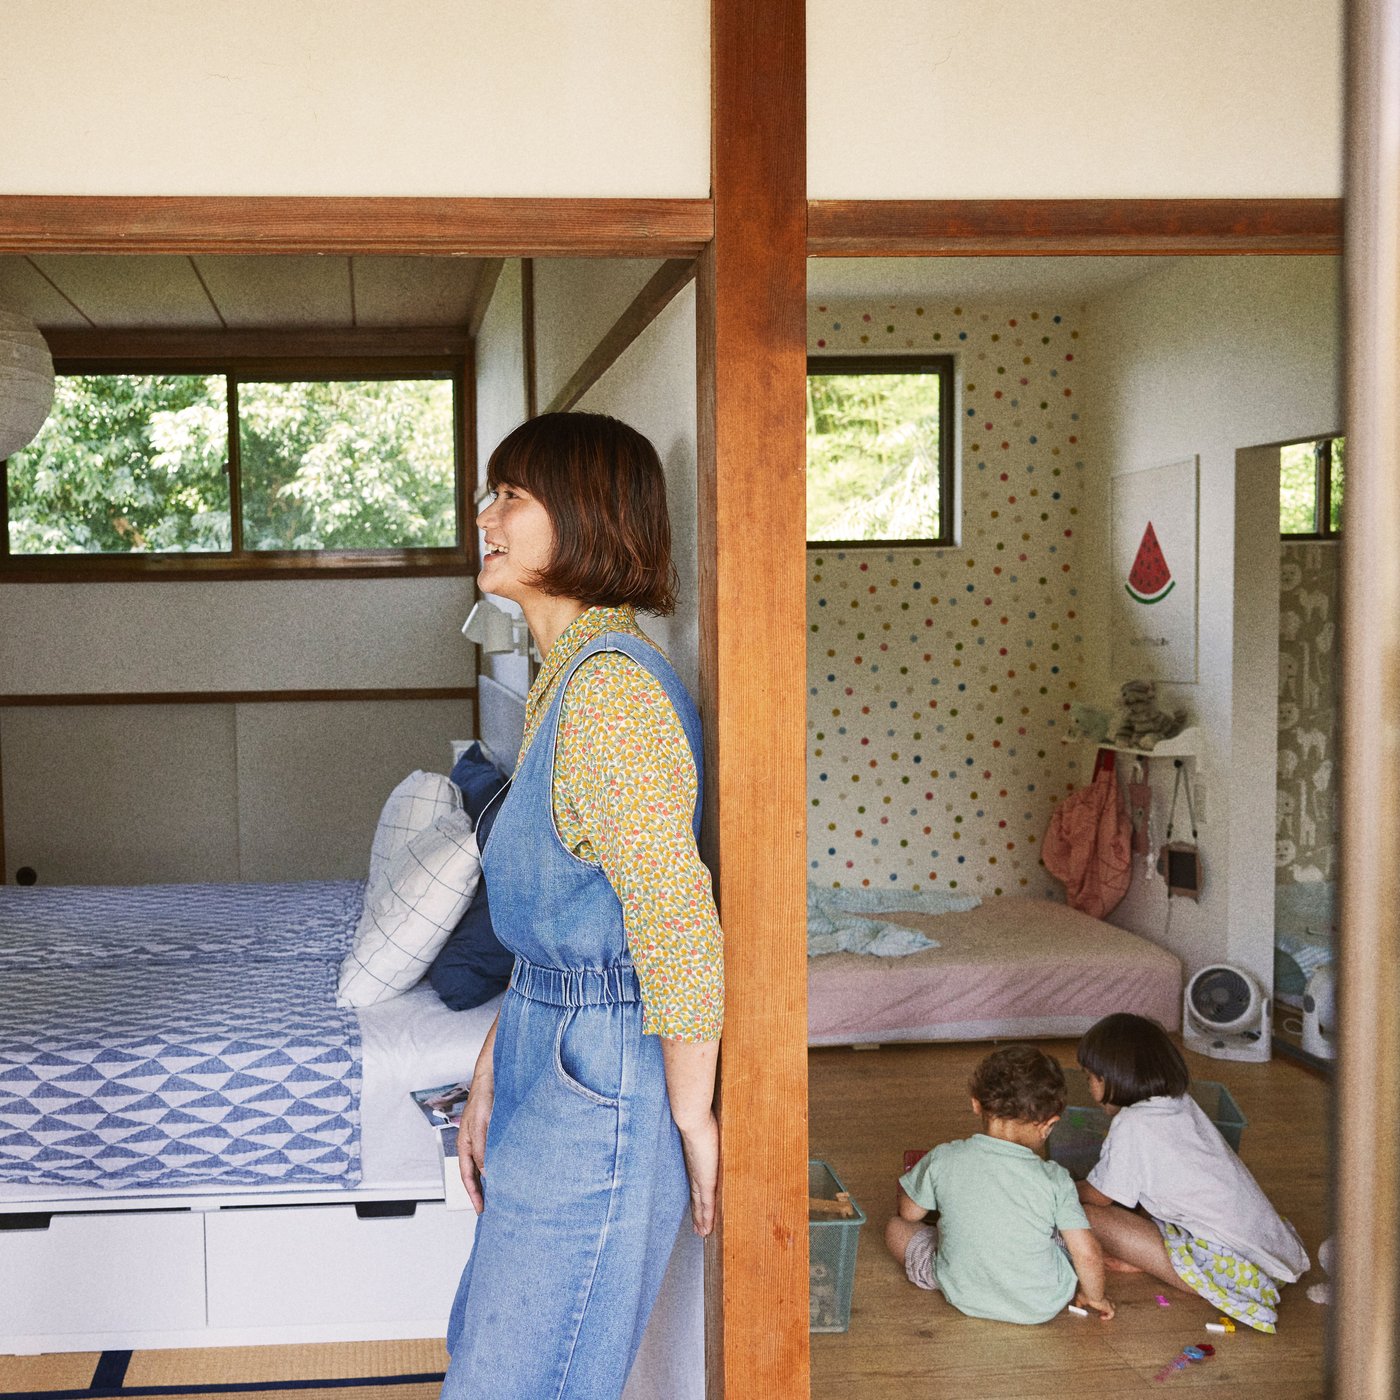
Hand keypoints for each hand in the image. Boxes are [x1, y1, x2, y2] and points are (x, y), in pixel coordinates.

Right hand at [456, 1077, 493, 1214]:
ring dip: (493, 1179)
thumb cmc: (483, 1097)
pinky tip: (510, 1170)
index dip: (474, 1194)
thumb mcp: (480, 1126)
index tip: (481, 1210)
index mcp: (465, 1145)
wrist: (493, 1075)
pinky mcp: (495, 1132)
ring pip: (486, 1165)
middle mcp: (473, 1144)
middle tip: (493, 1208)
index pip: (467, 1176)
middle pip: (475, 1174)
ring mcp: (484, 1138)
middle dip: (482, 1191)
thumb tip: (486, 1173)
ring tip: (503, 1194)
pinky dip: (500, 1165)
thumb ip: (481, 1150)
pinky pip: (495, 1154)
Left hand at [678, 1110, 718, 1236]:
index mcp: (693, 1157)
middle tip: (697, 1227)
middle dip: (697, 1212)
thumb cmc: (697, 1114)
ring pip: (700, 1204)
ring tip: (702, 1233)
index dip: (696, 1194)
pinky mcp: (706, 1180)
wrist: (692, 1117)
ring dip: (701, 1219)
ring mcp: (699, 1176)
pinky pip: (707, 1204)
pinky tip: (706, 1229)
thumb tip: (708, 1119)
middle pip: (695, 1196)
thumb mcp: (703, 1123)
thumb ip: (706, 1127)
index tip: (696, 1205)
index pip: (695, 1180)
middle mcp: (694, 1170)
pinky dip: (707, 1217)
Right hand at [1075, 1288, 1114, 1319]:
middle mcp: (1104, 1297)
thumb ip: (1079, 1303)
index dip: (1101, 1302)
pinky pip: (1111, 1314)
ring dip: (1107, 1312)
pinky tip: (1101, 1318)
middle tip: (1100, 1311)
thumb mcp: (1080, 1298)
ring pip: (1112, 1307)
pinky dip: (1107, 1317)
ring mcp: (1108, 1302)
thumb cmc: (1086, 1293)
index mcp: (1099, 1294)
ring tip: (1101, 1315)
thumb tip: (1077, 1308)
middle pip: (1109, 1302)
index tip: (1097, 1306)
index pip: (1103, 1297)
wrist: (1091, 1292)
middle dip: (1106, 1306)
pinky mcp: (1109, 1307)